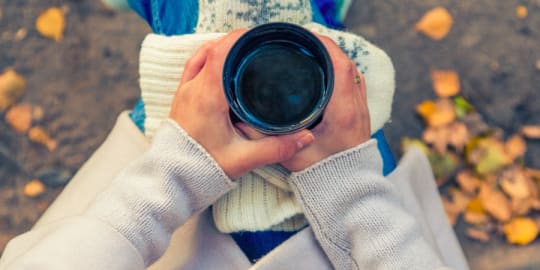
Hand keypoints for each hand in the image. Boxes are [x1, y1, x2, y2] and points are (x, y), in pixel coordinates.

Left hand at [169, 30, 314, 178]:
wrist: (173, 179)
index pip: (220, 53)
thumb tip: (306, 137)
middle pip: (213, 50)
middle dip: (236, 44)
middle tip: (258, 47)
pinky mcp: (181, 98)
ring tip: (243, 53)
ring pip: (201, 56)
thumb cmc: (203, 168)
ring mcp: (184, 92)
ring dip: (221, 50)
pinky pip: (193, 67)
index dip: (239, 40)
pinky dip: (208, 59)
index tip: (258, 37)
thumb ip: (276, 148)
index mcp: (207, 97)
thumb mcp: (244, 159)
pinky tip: (222, 66)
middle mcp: (193, 89)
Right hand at [237, 34, 370, 171]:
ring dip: (334, 60)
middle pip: (347, 64)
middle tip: (303, 45)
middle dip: (326, 49)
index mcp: (342, 112)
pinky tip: (324, 75)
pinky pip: (354, 84)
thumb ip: (266, 139)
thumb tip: (242, 122)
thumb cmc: (323, 175)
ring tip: (312, 55)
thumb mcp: (290, 155)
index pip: (340, 66)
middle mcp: (355, 107)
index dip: (324, 46)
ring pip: (352, 73)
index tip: (306, 38)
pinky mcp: (360, 116)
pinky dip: (341, 73)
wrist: (349, 190)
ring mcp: (361, 111)